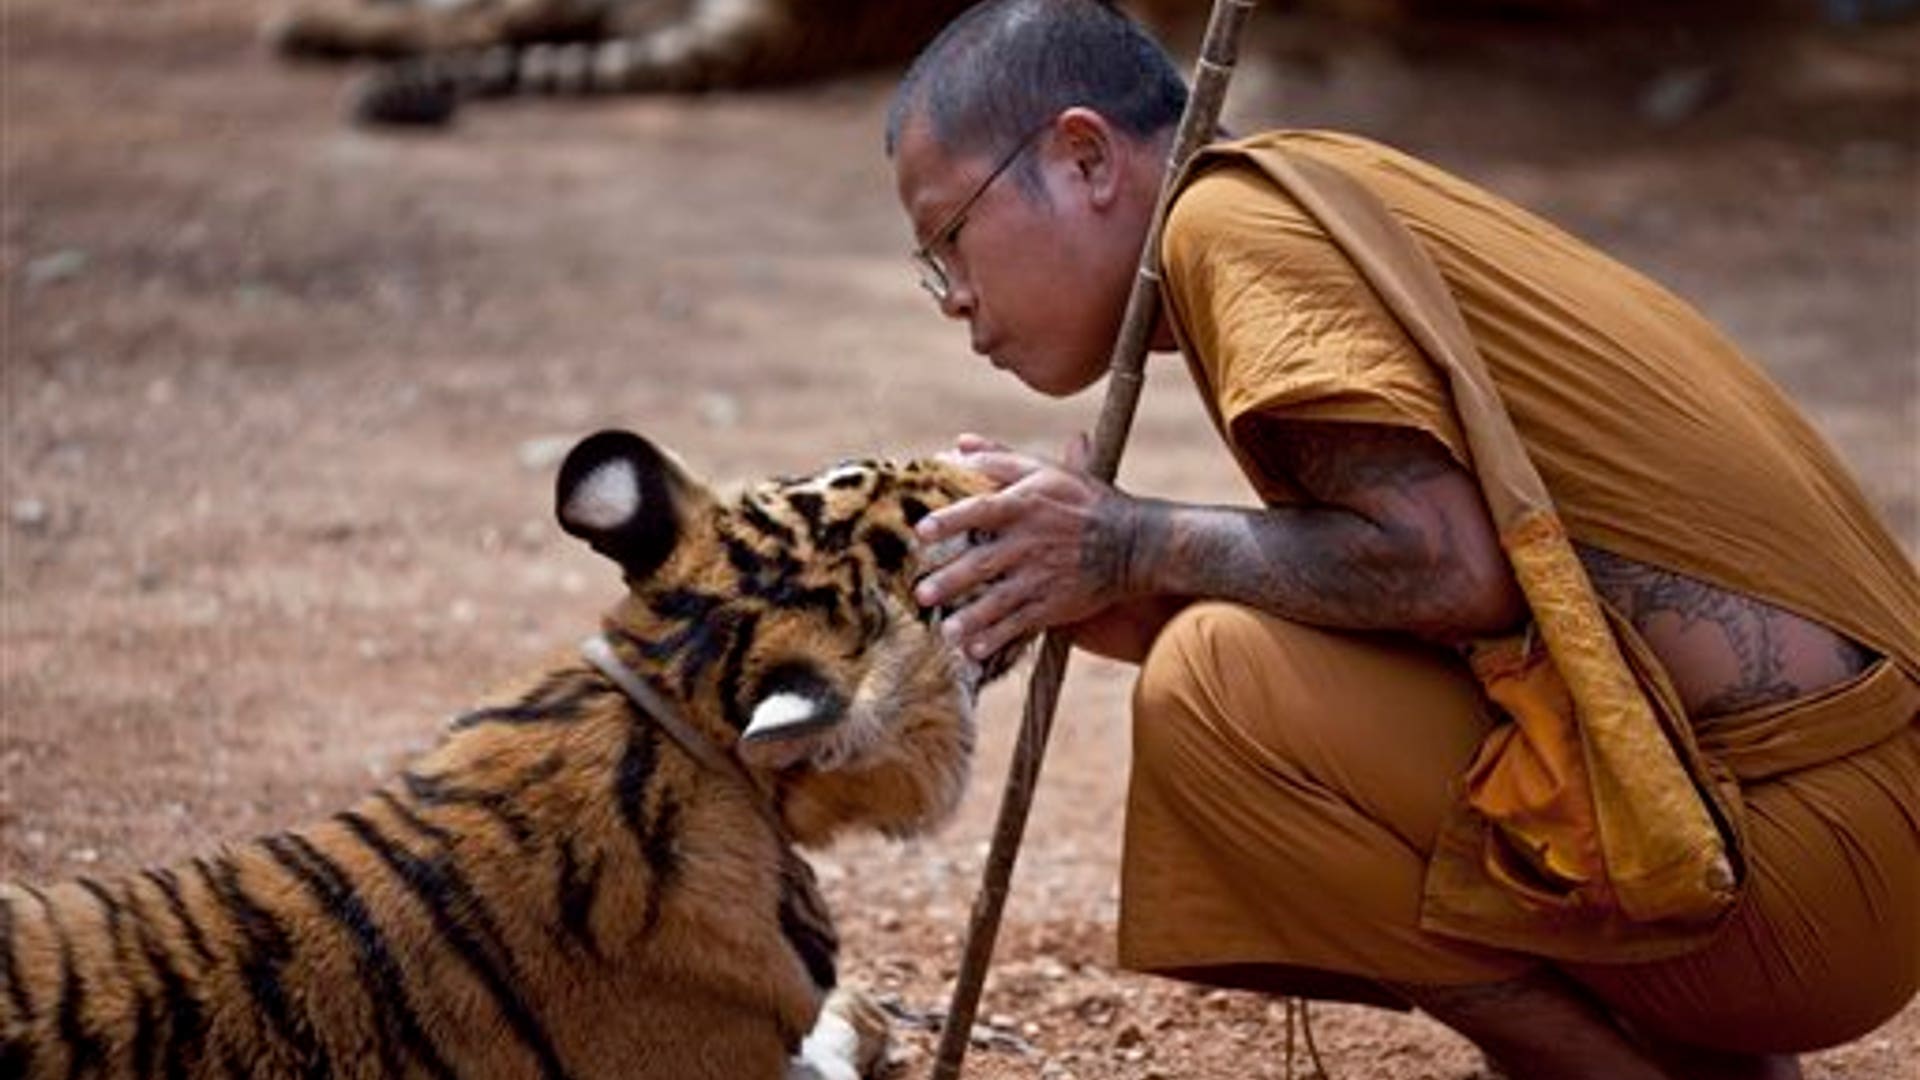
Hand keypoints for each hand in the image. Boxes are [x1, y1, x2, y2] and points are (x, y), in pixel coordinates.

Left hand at [914, 432, 1140, 661]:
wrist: (1136, 543)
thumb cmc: (1085, 500)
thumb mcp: (1047, 471)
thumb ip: (999, 457)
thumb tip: (957, 444)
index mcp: (1025, 505)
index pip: (981, 510)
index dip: (950, 520)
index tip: (921, 531)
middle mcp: (1030, 542)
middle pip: (984, 563)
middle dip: (952, 580)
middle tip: (921, 593)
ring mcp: (1042, 577)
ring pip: (1000, 601)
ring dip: (971, 618)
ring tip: (946, 632)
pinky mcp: (1054, 605)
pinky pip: (1021, 624)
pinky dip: (998, 639)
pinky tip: (974, 652)